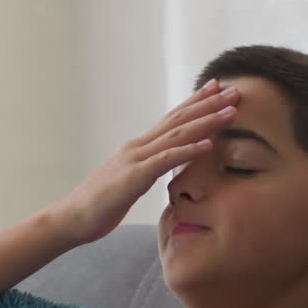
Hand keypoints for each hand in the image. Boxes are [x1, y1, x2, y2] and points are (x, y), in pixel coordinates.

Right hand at [61, 79, 239, 243]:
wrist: (72, 219)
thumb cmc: (99, 207)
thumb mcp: (130, 185)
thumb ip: (146, 172)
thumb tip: (161, 169)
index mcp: (138, 148)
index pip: (172, 120)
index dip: (195, 103)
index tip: (216, 89)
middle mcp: (138, 147)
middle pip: (179, 120)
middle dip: (209, 104)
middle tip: (235, 90)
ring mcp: (135, 159)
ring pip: (177, 135)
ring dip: (207, 122)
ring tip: (232, 111)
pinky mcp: (134, 177)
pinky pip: (165, 161)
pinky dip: (188, 151)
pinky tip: (208, 145)